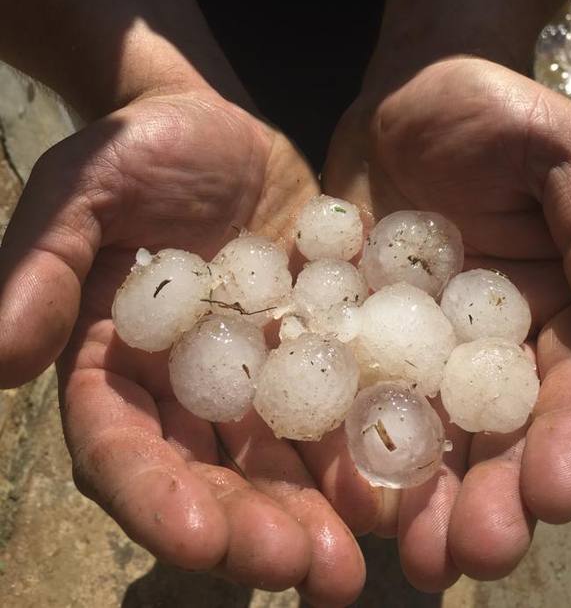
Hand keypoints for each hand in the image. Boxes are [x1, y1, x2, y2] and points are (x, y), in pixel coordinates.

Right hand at [0, 86, 365, 605]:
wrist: (211, 124)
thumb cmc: (133, 150)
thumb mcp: (81, 191)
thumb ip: (42, 267)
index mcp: (115, 365)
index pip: (123, 447)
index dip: (156, 497)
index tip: (200, 540)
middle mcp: (187, 387)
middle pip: (214, 473)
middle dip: (257, 528)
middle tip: (314, 573)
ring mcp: (255, 369)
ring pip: (284, 454)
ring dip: (321, 509)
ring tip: (366, 553)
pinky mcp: (313, 340)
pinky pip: (342, 394)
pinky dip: (368, 435)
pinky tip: (411, 470)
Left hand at [322, 56, 570, 590]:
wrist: (404, 94)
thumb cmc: (494, 108)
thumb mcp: (557, 150)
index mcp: (555, 308)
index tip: (554, 495)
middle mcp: (488, 344)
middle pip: (498, 435)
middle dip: (493, 497)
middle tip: (475, 556)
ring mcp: (416, 345)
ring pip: (424, 435)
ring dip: (421, 499)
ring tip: (411, 559)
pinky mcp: (352, 331)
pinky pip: (346, 391)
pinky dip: (341, 440)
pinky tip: (332, 489)